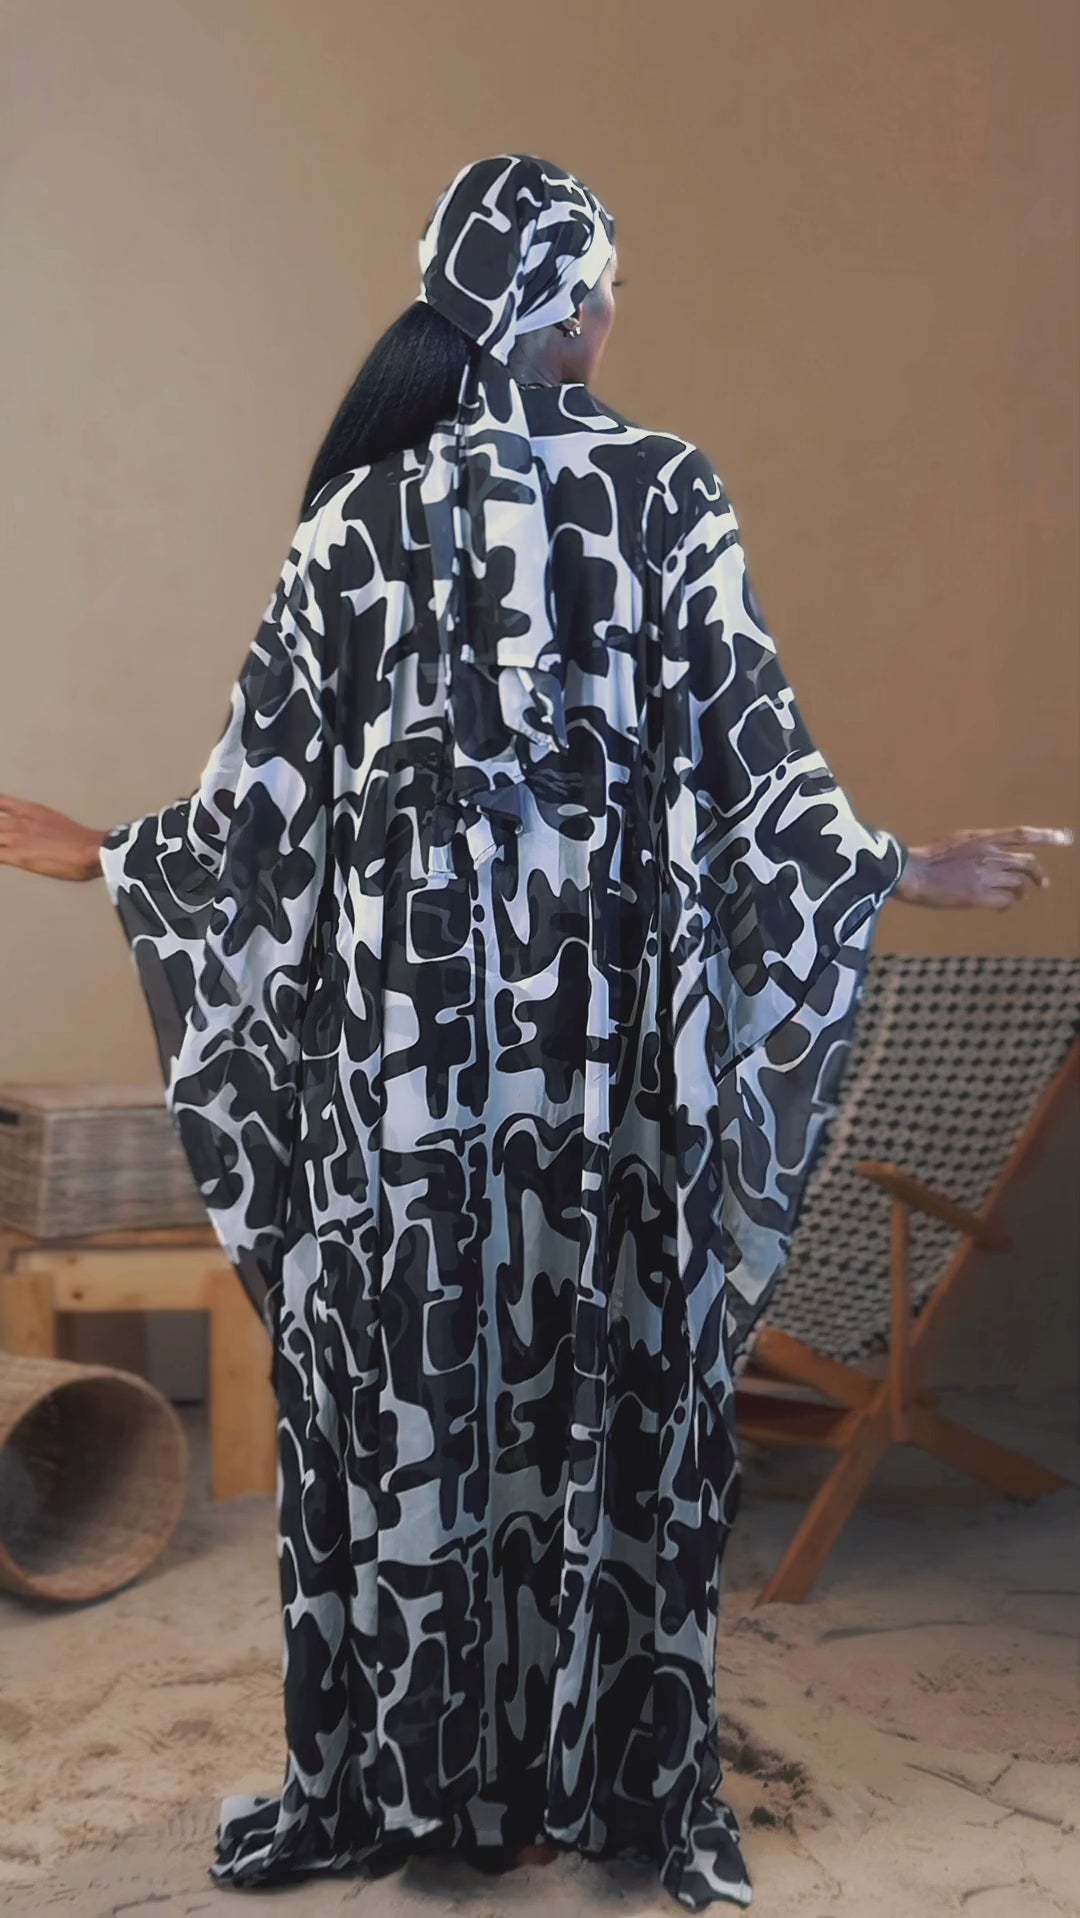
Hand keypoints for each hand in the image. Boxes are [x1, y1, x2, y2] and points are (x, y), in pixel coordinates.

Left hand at [0, 794, 106, 881]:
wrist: (92, 849)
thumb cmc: (83, 842)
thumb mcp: (59, 825)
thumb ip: (44, 827)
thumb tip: (46, 836)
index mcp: (33, 810)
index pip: (2, 802)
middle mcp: (21, 821)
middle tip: (2, 836)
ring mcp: (17, 838)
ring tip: (1, 845)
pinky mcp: (17, 855)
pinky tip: (0, 858)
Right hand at [896, 826, 1072, 909]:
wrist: (913, 873)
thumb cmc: (929, 858)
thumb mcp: (957, 841)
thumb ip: (980, 846)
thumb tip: (997, 857)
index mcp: (983, 838)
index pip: (1022, 834)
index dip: (1046, 836)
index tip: (1066, 839)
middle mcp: (989, 854)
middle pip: (1027, 863)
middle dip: (1039, 875)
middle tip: (1043, 884)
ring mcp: (986, 875)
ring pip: (1018, 884)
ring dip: (1018, 892)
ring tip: (1010, 897)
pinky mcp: (979, 895)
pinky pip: (1005, 900)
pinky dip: (1006, 904)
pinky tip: (999, 906)